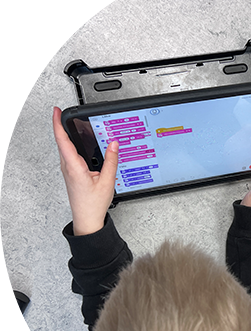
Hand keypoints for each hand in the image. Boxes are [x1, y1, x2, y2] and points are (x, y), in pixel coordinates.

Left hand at [53, 107, 118, 235]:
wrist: (87, 219)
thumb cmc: (93, 204)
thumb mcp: (107, 181)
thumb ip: (111, 161)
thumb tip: (113, 144)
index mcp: (74, 166)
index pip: (62, 140)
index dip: (58, 123)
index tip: (57, 111)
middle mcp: (68, 167)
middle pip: (62, 141)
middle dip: (63, 125)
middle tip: (67, 114)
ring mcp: (68, 170)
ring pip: (66, 148)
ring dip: (68, 135)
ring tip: (77, 126)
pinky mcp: (72, 173)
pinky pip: (70, 155)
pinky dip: (74, 145)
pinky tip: (83, 145)